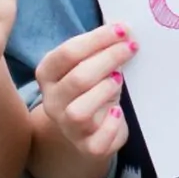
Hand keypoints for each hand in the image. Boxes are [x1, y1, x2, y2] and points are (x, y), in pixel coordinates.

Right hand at [28, 24, 133, 177]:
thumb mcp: (88, 63)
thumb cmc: (92, 87)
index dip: (97, 39)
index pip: (68, 53)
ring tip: (118, 82)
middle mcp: (52, 102)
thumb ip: (99, 48)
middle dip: (108, 59)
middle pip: (78, 79)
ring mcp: (67, 127)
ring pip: (80, 111)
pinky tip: (117, 112)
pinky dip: (111, 124)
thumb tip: (124, 30)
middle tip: (131, 48)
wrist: (86, 128)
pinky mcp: (87, 147)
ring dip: (105, 91)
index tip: (122, 30)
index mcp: (48, 74)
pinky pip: (98, 140)